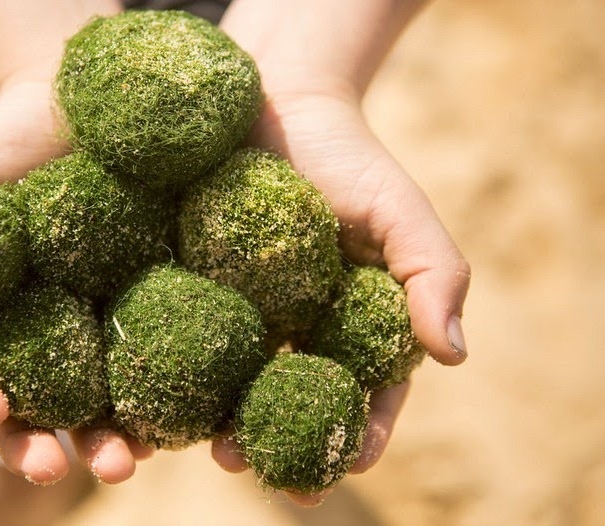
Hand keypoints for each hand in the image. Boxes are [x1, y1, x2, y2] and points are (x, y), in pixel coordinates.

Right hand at [0, 80, 152, 484]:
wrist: (77, 106)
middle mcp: (36, 335)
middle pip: (32, 407)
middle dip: (39, 444)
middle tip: (55, 468)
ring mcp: (94, 325)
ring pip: (97, 400)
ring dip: (107, 439)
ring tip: (127, 462)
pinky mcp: (148, 305)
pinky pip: (153, 357)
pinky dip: (161, 391)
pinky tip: (177, 416)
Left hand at [209, 88, 470, 502]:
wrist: (274, 99)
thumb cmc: (348, 156)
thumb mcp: (400, 210)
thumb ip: (432, 275)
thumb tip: (453, 356)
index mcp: (347, 322)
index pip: (360, 389)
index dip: (359, 430)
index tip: (347, 464)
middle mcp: (291, 327)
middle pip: (285, 399)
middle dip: (273, 441)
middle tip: (253, 465)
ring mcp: (237, 309)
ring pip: (229, 380)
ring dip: (218, 421)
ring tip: (209, 450)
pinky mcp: (187, 282)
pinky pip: (179, 333)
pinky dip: (170, 368)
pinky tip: (154, 396)